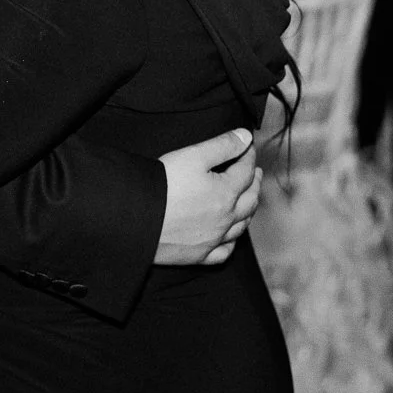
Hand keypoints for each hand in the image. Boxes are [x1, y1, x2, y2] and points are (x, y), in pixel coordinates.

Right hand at [155, 128, 260, 265]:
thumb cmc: (163, 186)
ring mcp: (214, 239)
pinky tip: (229, 238)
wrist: (136, 219)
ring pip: (240, 226)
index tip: (248, 146)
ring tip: (249, 201)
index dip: (248, 156)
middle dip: (254, 184)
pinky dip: (231, 243)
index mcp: (226, 193)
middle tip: (255, 173)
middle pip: (249, 200)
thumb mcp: (192, 156)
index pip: (245, 171)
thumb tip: (246, 136)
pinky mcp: (199, 255)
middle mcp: (225, 218)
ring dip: (249, 211)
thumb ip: (222, 145)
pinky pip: (223, 252)